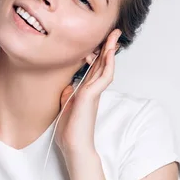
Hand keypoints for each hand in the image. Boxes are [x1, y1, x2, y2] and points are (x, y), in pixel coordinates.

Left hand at [56, 29, 121, 160]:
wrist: (73, 147)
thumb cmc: (70, 132)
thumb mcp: (66, 109)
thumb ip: (68, 96)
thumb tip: (68, 86)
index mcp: (86, 92)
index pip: (94, 69)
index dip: (97, 54)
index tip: (98, 42)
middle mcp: (92, 90)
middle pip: (102, 64)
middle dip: (107, 47)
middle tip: (113, 33)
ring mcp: (93, 93)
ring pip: (105, 67)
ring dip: (110, 51)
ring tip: (114, 36)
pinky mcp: (91, 96)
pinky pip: (104, 76)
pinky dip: (107, 63)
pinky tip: (108, 52)